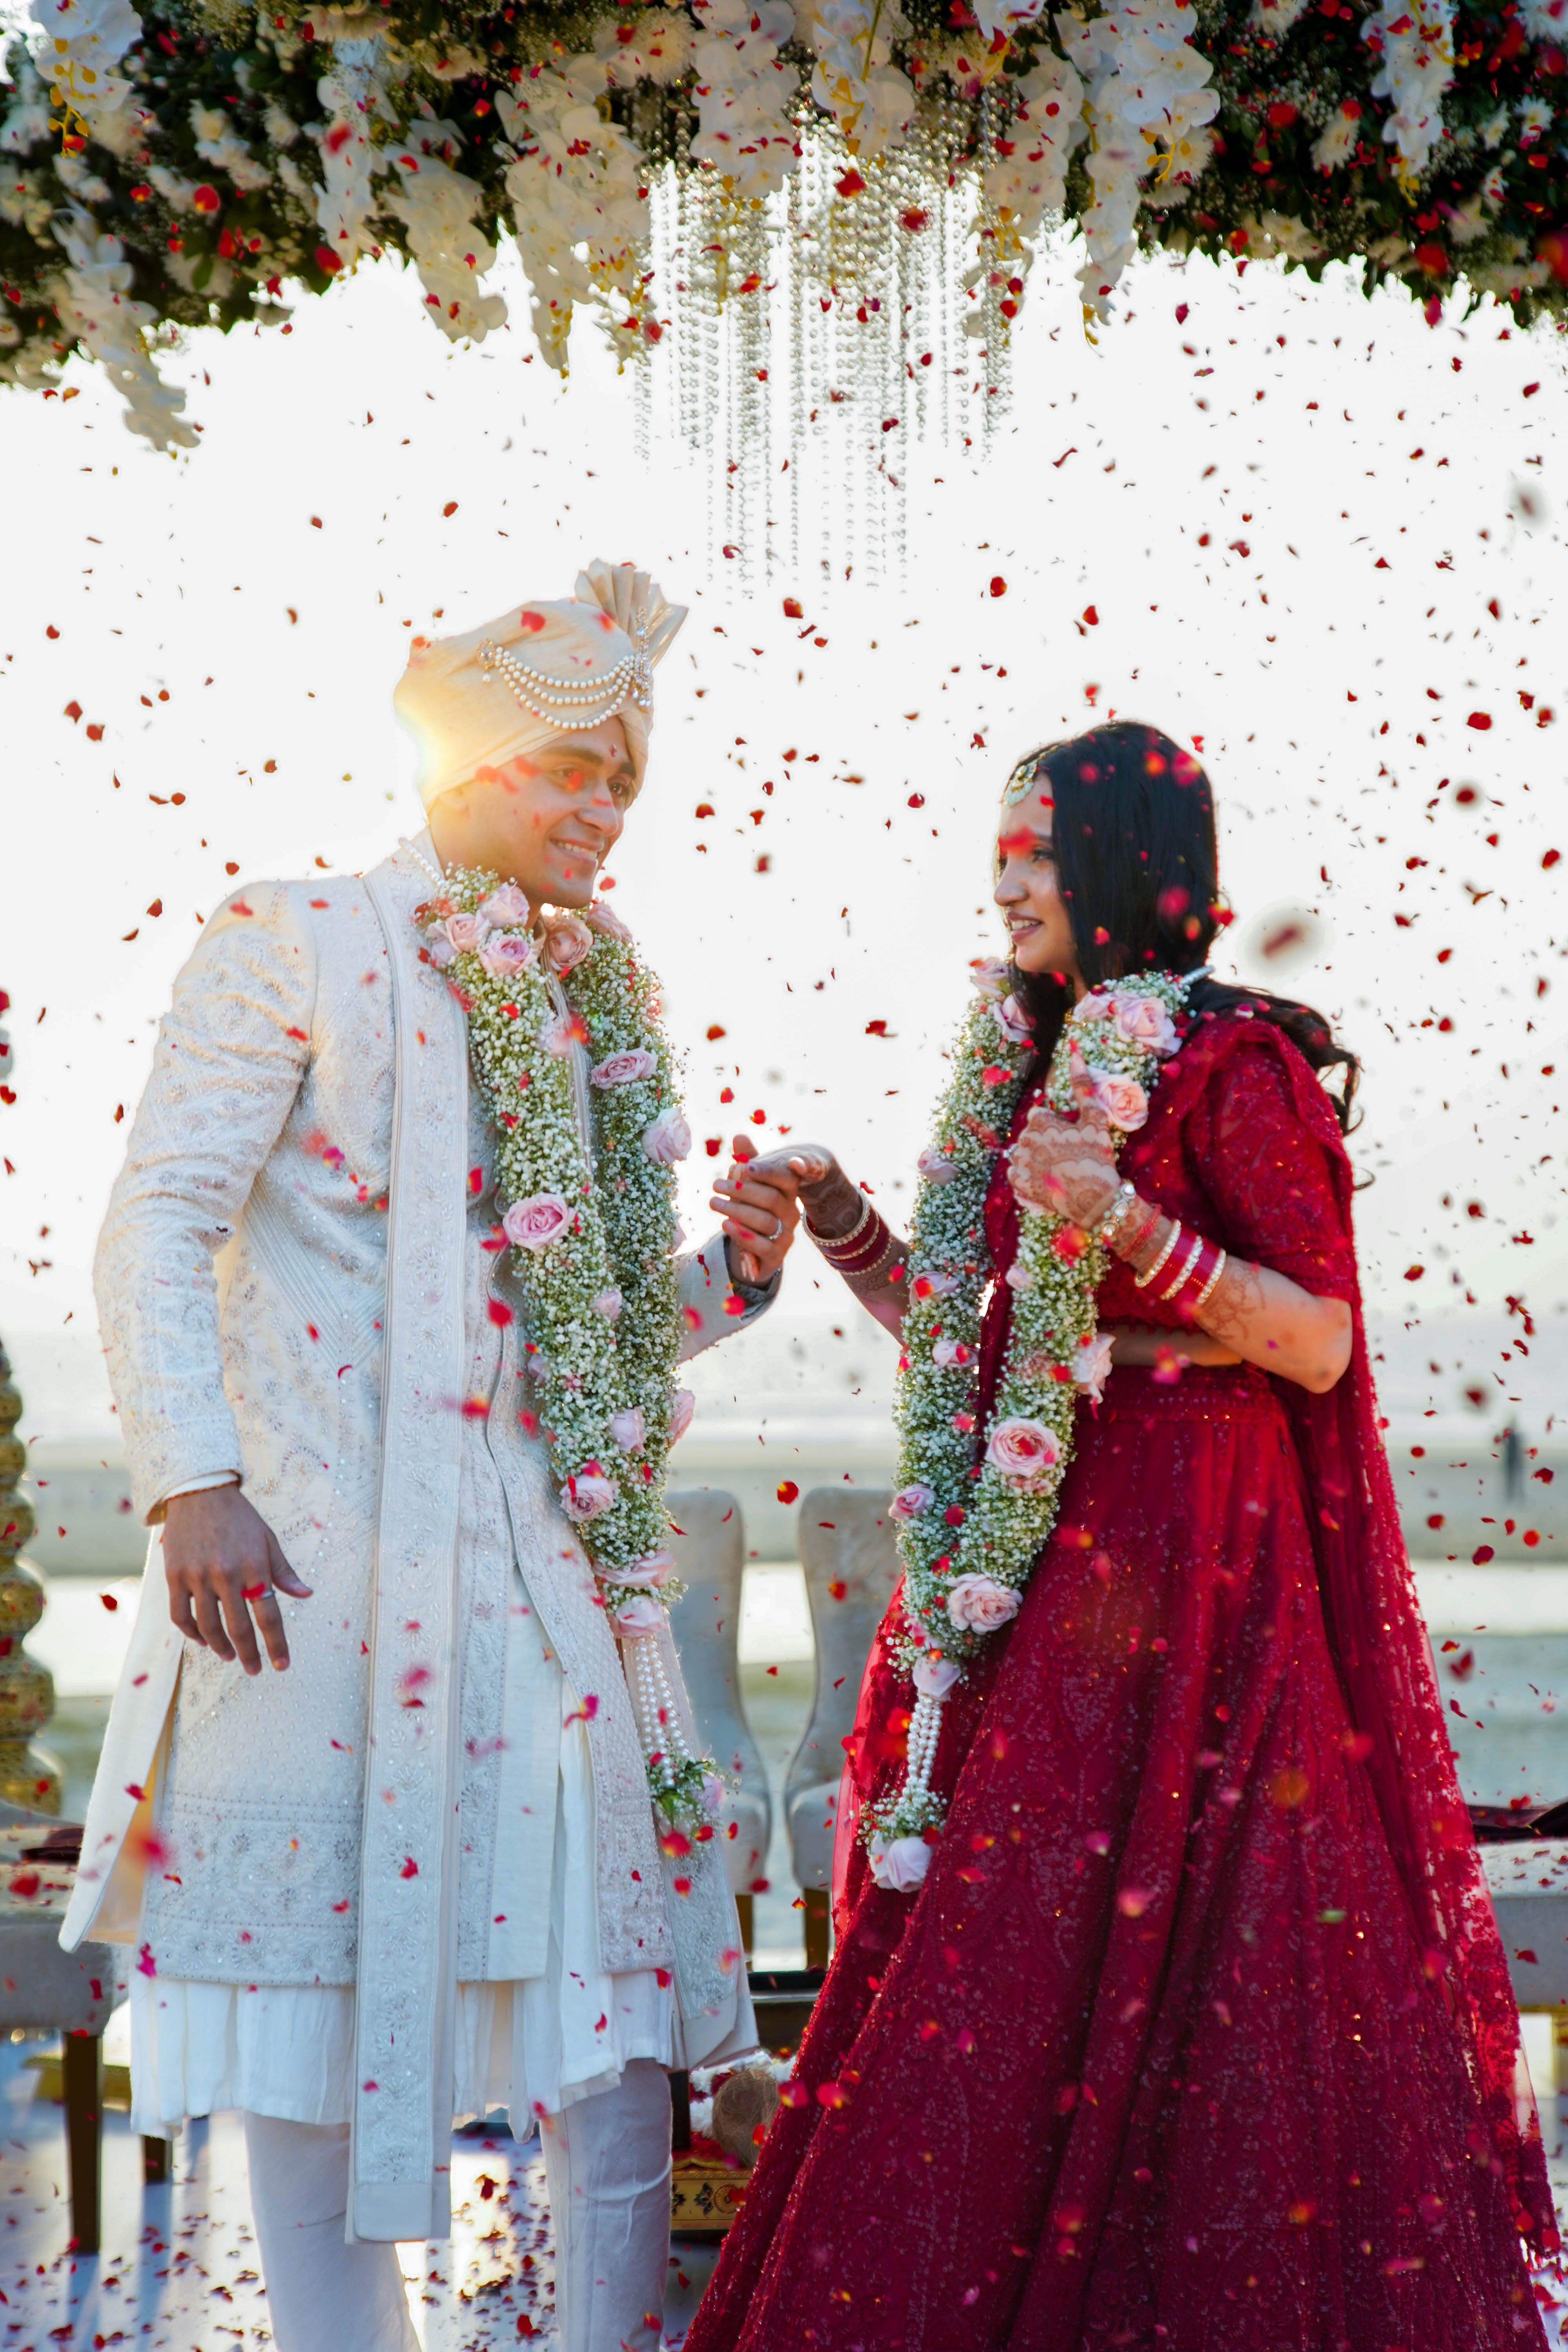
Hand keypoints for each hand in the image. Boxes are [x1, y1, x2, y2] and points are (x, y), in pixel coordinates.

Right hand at [162, 1483, 312, 1674]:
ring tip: (230, 1656)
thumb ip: (284, 1571)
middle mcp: (227, 1574)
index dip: (276, 1645)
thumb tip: (306, 1595)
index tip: (282, 1665)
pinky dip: (191, 1633)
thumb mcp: (268, 1539)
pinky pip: (181, 1615)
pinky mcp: (174, 1575)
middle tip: (254, 1670)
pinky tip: (202, 1640)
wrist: (200, 1492)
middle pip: (239, 1628)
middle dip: (249, 1654)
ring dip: (220, 1647)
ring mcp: (198, 1576)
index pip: (269, 1616)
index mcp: (255, 1566)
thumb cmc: (240, 1518)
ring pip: (209, 1626)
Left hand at [708, 1133, 802, 1285]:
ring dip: (737, 1211)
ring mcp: (785, 1235)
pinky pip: (762, 1246)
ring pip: (765, 1222)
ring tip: (713, 1202)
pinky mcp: (776, 1255)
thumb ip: (748, 1161)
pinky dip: (742, 1234)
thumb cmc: (754, 1208)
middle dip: (742, 1191)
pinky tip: (725, 1224)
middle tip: (716, 1184)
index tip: (743, 1166)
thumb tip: (739, 1136)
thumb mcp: (751, 1184)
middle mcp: (791, 1212)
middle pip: (771, 1199)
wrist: (757, 1249)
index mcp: (789, 1191)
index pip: (784, 1178)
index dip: (766, 1171)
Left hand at [1007, 1053, 1120, 1227]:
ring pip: (1024, 1153)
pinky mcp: (1017, 1184)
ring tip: (1058, 1169)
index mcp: (1038, 1121)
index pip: (1040, 1116)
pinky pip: (1018, 1173)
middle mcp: (1023, 1139)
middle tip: (1068, 1157)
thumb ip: (1083, 1086)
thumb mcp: (1094, 1118)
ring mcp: (1018, 1163)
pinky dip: (1029, 1175)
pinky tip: (1047, 1180)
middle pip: (1031, 1135)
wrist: (1094, 1199)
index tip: (1071, 1139)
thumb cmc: (1096, 1156)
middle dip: (1046, 1142)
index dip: (1056, 1127)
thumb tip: (1075, 1055)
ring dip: (1036, 1158)